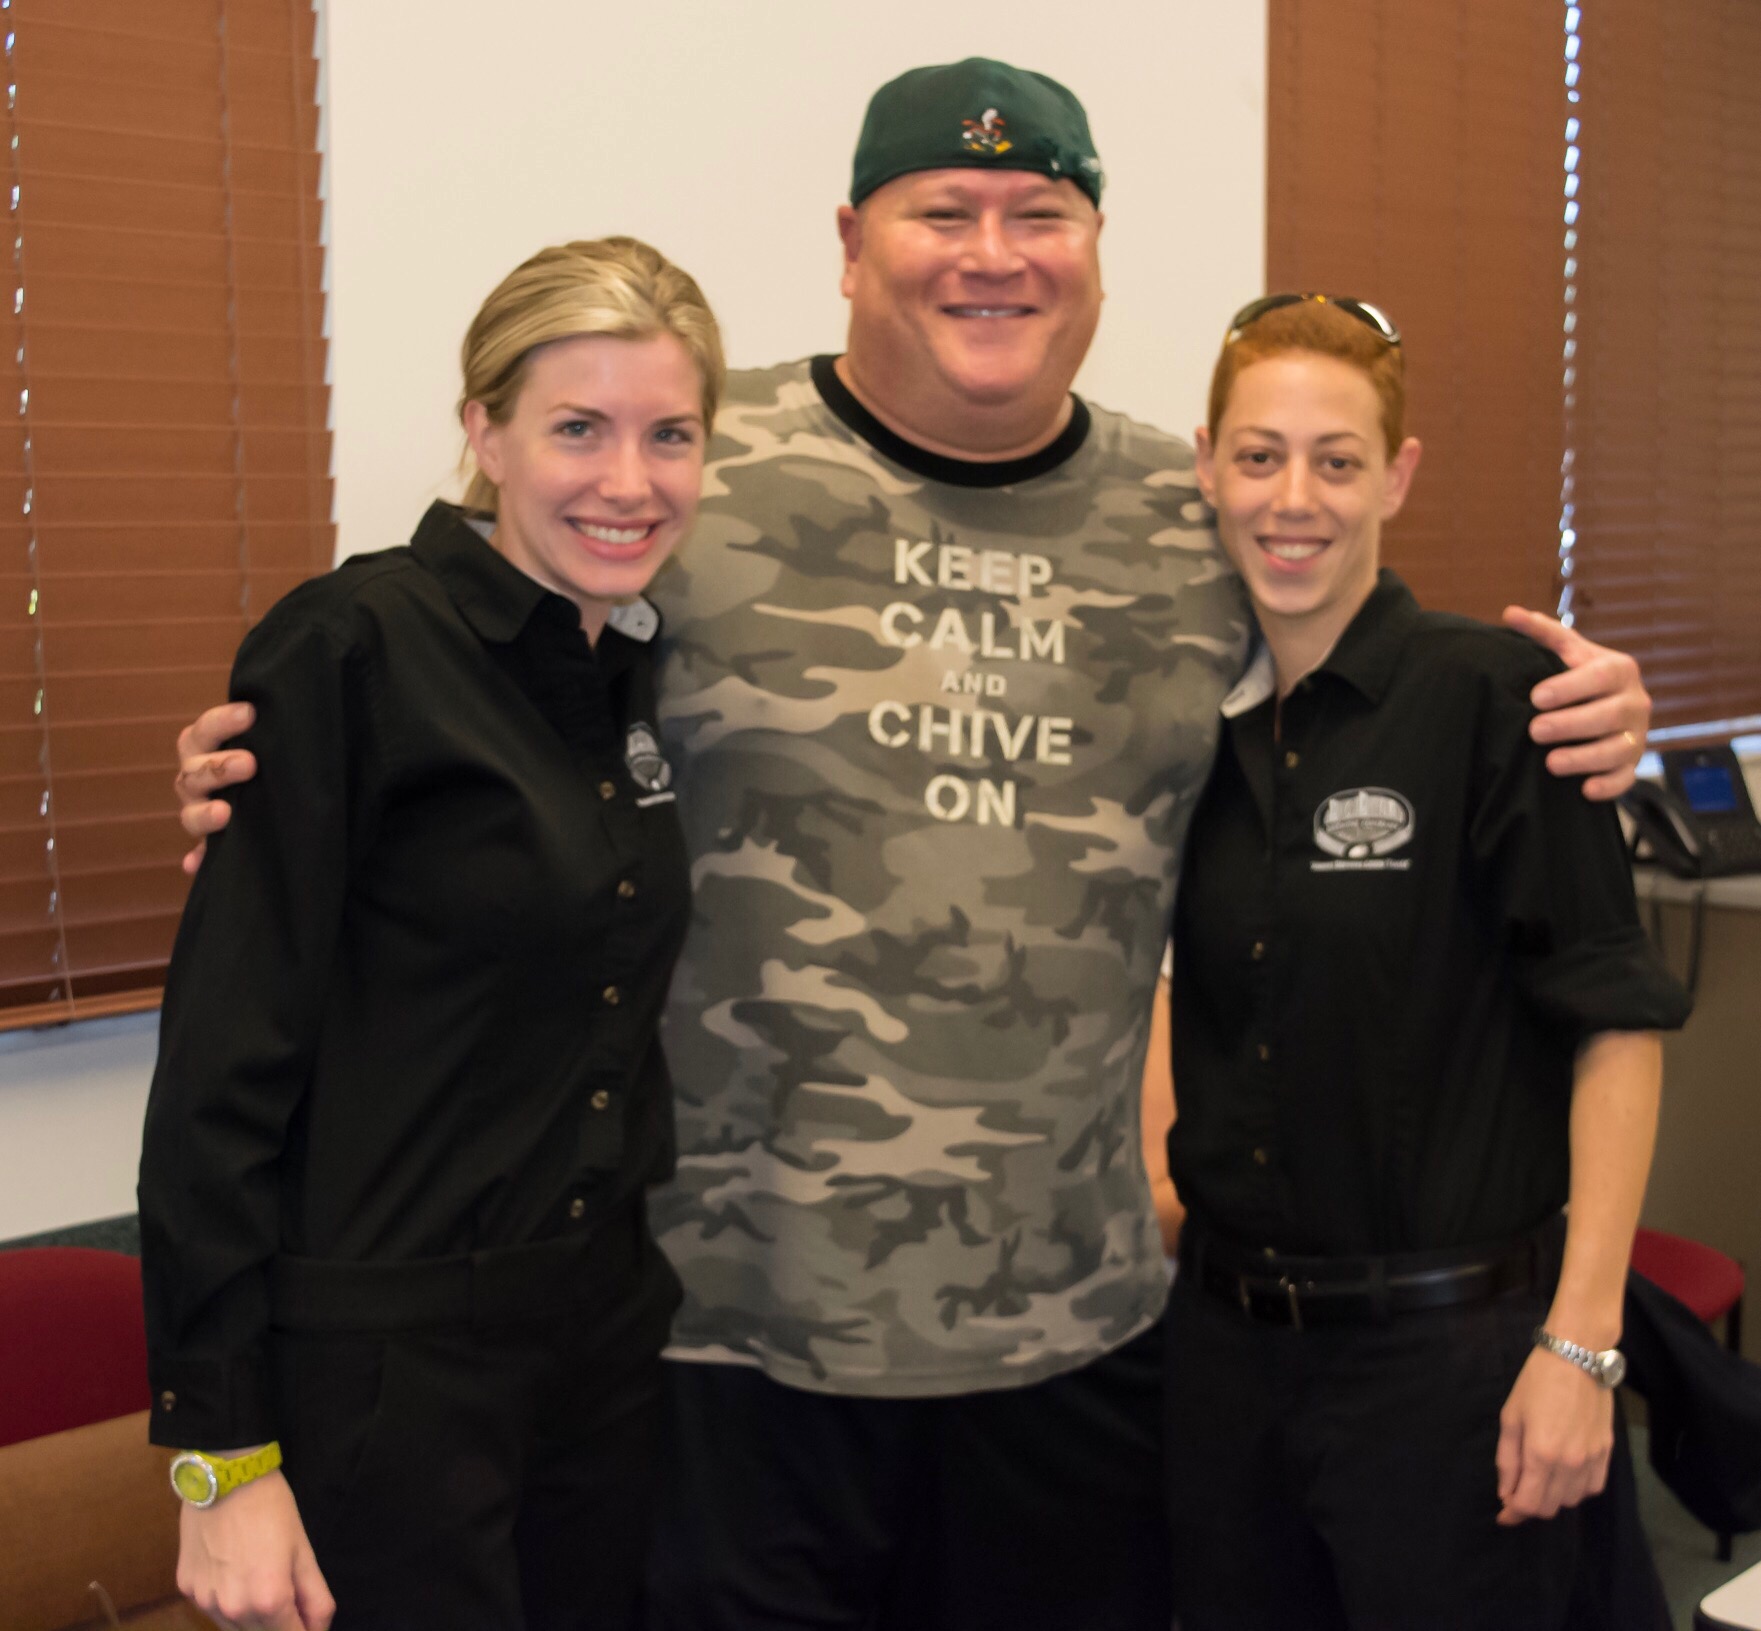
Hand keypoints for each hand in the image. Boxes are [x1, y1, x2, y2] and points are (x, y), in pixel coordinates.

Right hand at [175, 703, 257, 874]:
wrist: (260, 782)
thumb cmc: (261, 752)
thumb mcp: (258, 739)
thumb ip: (262, 729)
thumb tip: (264, 707)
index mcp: (203, 748)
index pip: (204, 731)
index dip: (222, 721)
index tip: (250, 713)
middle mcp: (195, 780)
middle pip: (194, 772)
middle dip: (220, 767)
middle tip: (250, 763)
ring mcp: (198, 811)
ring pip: (191, 813)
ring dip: (205, 814)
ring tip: (224, 813)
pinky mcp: (208, 842)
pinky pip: (198, 854)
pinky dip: (196, 858)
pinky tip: (193, 863)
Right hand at [177, 1469, 334, 1629]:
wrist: (226, 1477)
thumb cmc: (272, 1509)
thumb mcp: (304, 1551)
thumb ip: (316, 1597)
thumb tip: (319, 1629)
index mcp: (269, 1600)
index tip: (308, 1621)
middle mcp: (233, 1610)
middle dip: (280, 1626)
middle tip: (290, 1601)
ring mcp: (205, 1602)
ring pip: (234, 1630)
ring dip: (253, 1620)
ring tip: (262, 1580)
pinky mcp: (186, 1589)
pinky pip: (212, 1610)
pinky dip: (228, 1603)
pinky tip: (236, 1574)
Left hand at [1494, 1346, 1613, 1525]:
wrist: (1578, 1358)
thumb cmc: (1537, 1382)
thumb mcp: (1511, 1417)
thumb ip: (1507, 1460)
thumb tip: (1506, 1493)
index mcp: (1540, 1454)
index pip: (1527, 1503)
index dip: (1512, 1514)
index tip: (1503, 1515)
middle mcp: (1569, 1464)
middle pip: (1549, 1507)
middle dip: (1530, 1506)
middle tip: (1517, 1492)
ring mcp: (1592, 1460)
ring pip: (1571, 1500)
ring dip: (1552, 1498)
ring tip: (1539, 1480)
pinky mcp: (1607, 1454)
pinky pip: (1593, 1488)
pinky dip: (1576, 1490)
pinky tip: (1564, 1477)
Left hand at [1501, 608, 1650, 800]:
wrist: (1608, 705)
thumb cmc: (1580, 677)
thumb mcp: (1566, 652)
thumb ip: (1542, 634)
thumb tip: (1510, 613)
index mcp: (1619, 670)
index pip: (1599, 677)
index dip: (1570, 687)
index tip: (1536, 697)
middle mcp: (1635, 701)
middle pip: (1610, 715)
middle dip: (1572, 724)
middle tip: (1535, 731)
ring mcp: (1638, 734)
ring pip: (1620, 749)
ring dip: (1586, 758)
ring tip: (1551, 763)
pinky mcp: (1633, 764)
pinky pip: (1627, 778)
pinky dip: (1610, 786)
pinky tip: (1585, 790)